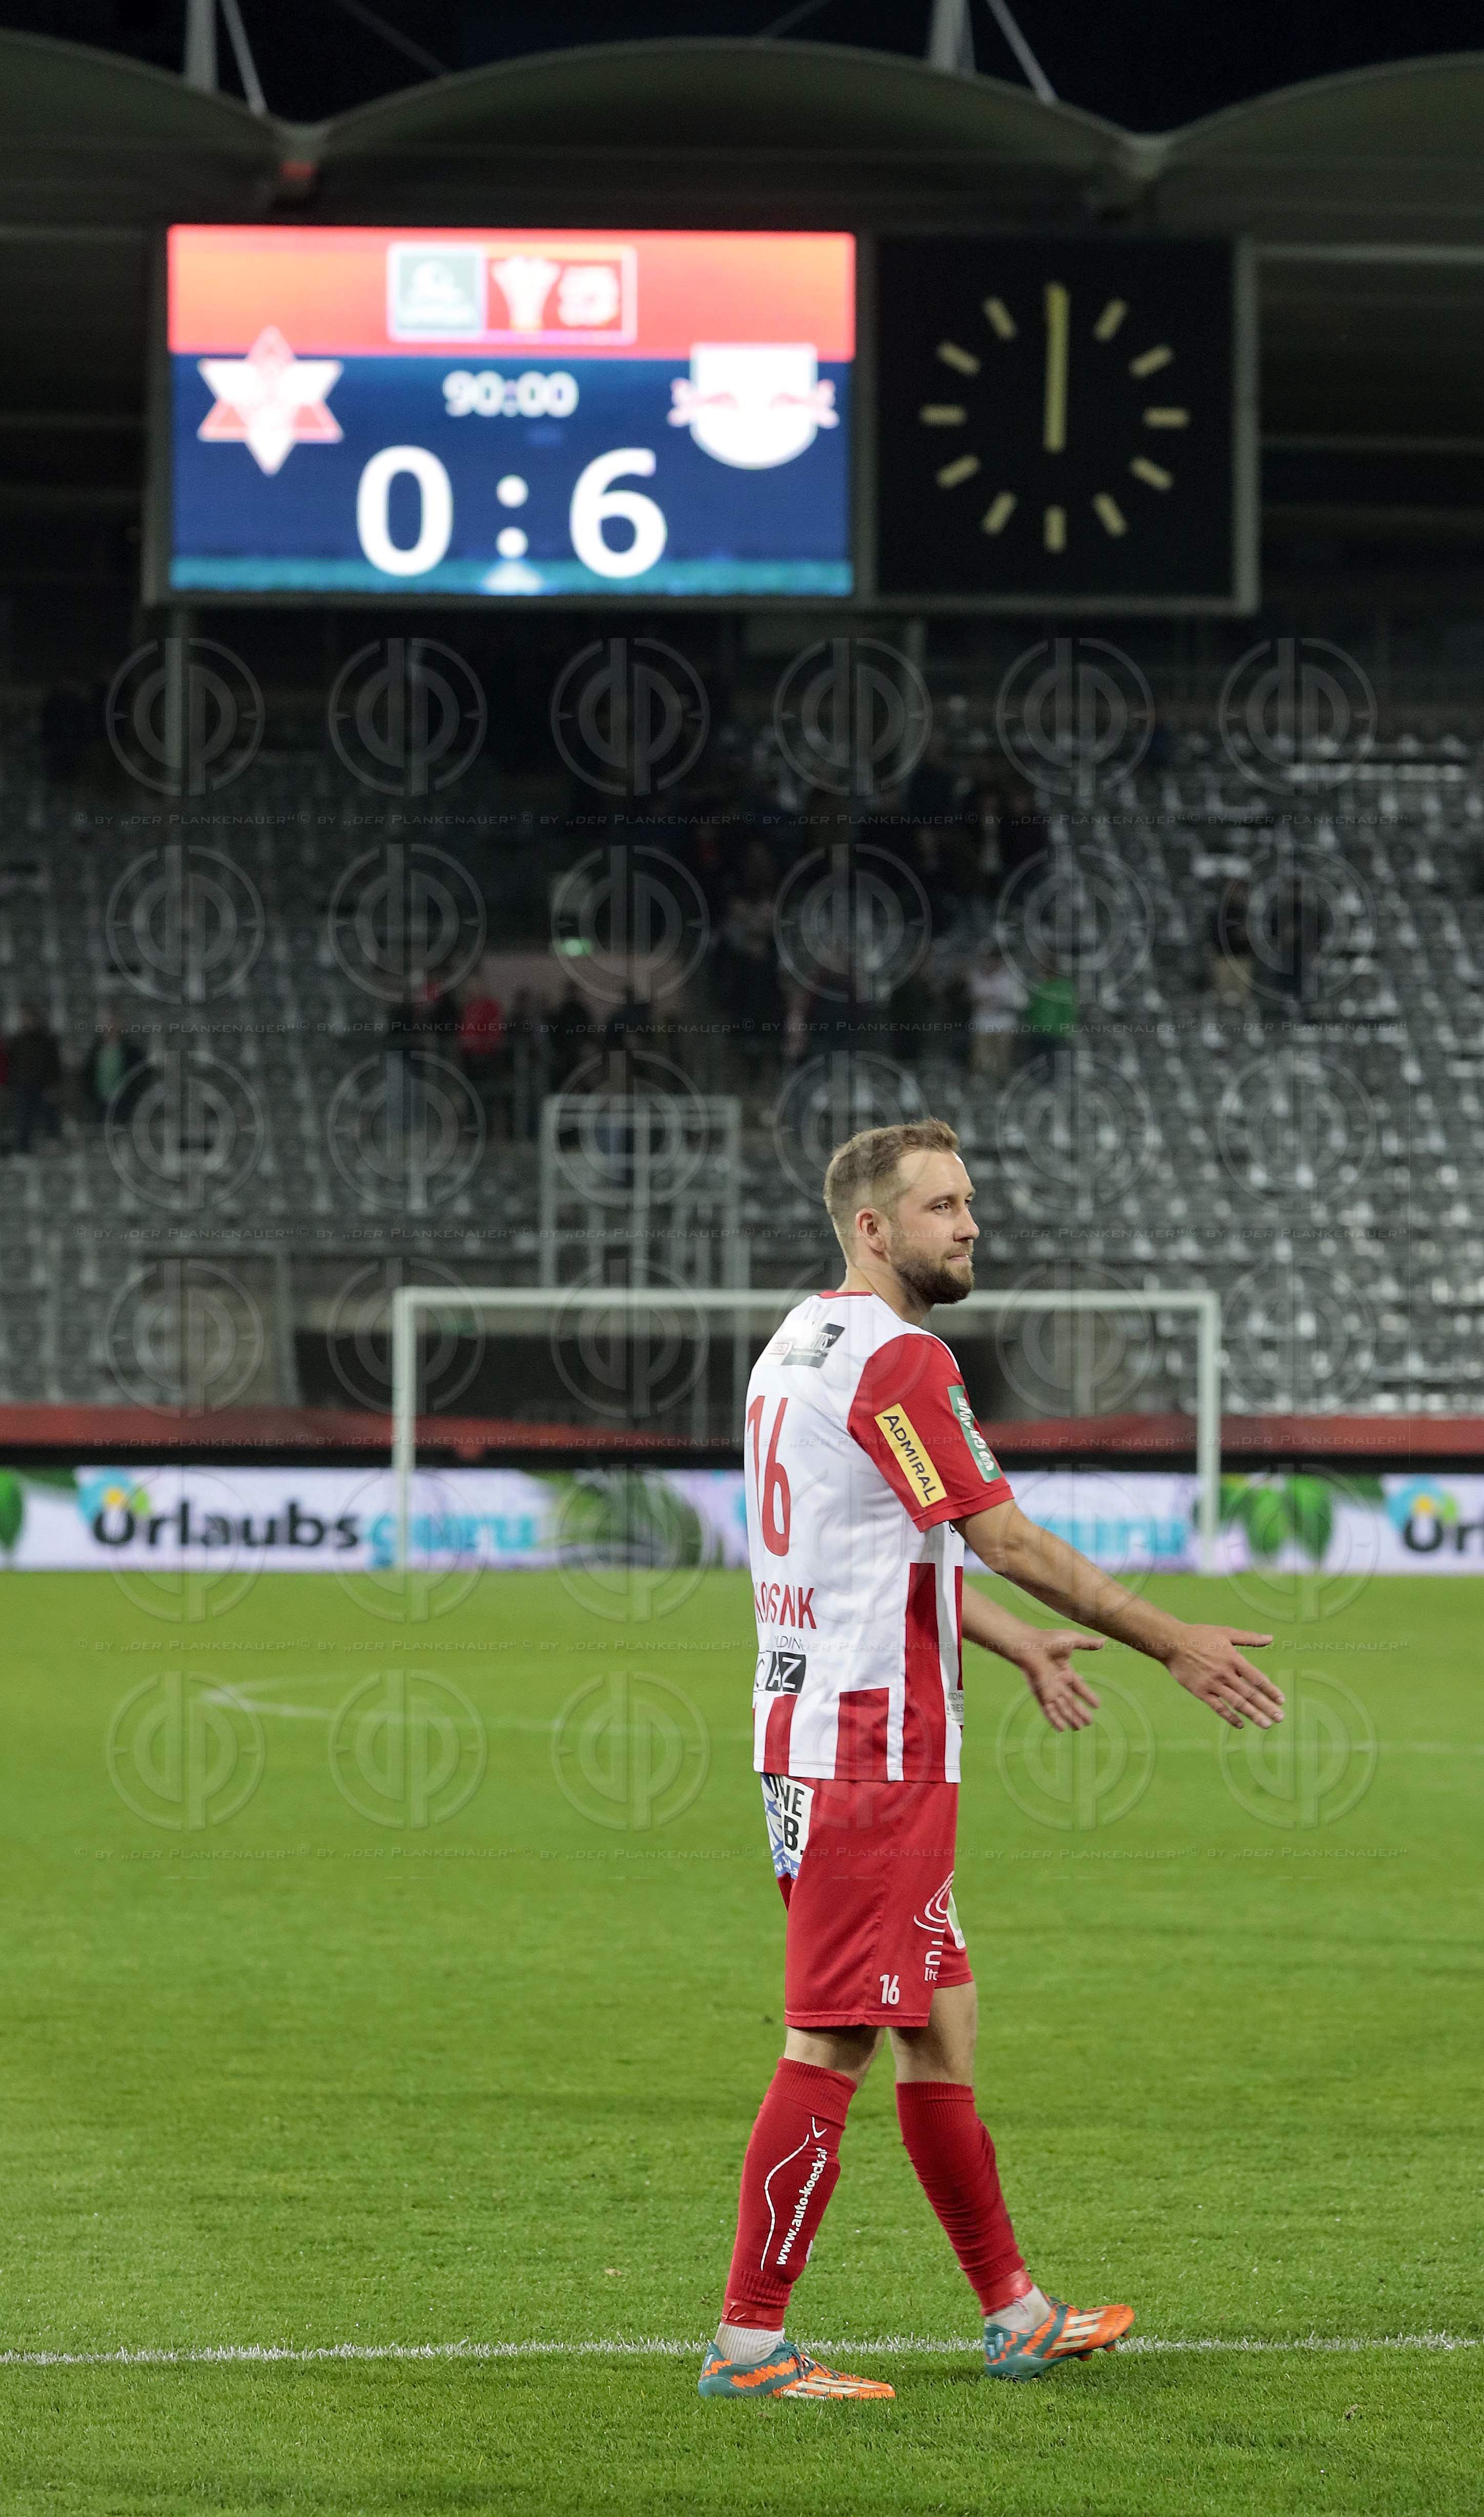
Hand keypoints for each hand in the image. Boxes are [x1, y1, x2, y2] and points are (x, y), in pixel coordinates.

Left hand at [1016, 1629, 1104, 1732]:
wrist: (1029, 1645)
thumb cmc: (1049, 1640)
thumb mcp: (1073, 1640)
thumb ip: (1088, 1643)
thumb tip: (1104, 1640)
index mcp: (1064, 1669)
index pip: (1078, 1686)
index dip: (1088, 1695)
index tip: (1097, 1705)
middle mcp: (1057, 1681)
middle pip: (1071, 1700)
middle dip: (1080, 1711)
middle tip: (1089, 1722)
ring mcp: (1049, 1688)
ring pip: (1062, 1707)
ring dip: (1071, 1718)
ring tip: (1079, 1728)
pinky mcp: (1041, 1693)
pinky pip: (1048, 1710)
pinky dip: (1054, 1719)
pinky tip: (1061, 1729)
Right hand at [1162, 1624, 1282, 1729]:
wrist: (1172, 1643)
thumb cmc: (1199, 1635)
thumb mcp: (1226, 1632)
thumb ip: (1249, 1638)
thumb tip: (1270, 1638)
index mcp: (1233, 1659)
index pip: (1257, 1678)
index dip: (1270, 1690)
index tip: (1281, 1700)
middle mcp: (1225, 1674)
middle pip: (1250, 1694)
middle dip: (1266, 1707)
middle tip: (1279, 1718)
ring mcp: (1213, 1684)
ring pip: (1237, 1703)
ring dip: (1253, 1715)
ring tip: (1266, 1725)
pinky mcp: (1201, 1692)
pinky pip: (1218, 1708)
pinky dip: (1230, 1717)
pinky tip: (1240, 1724)